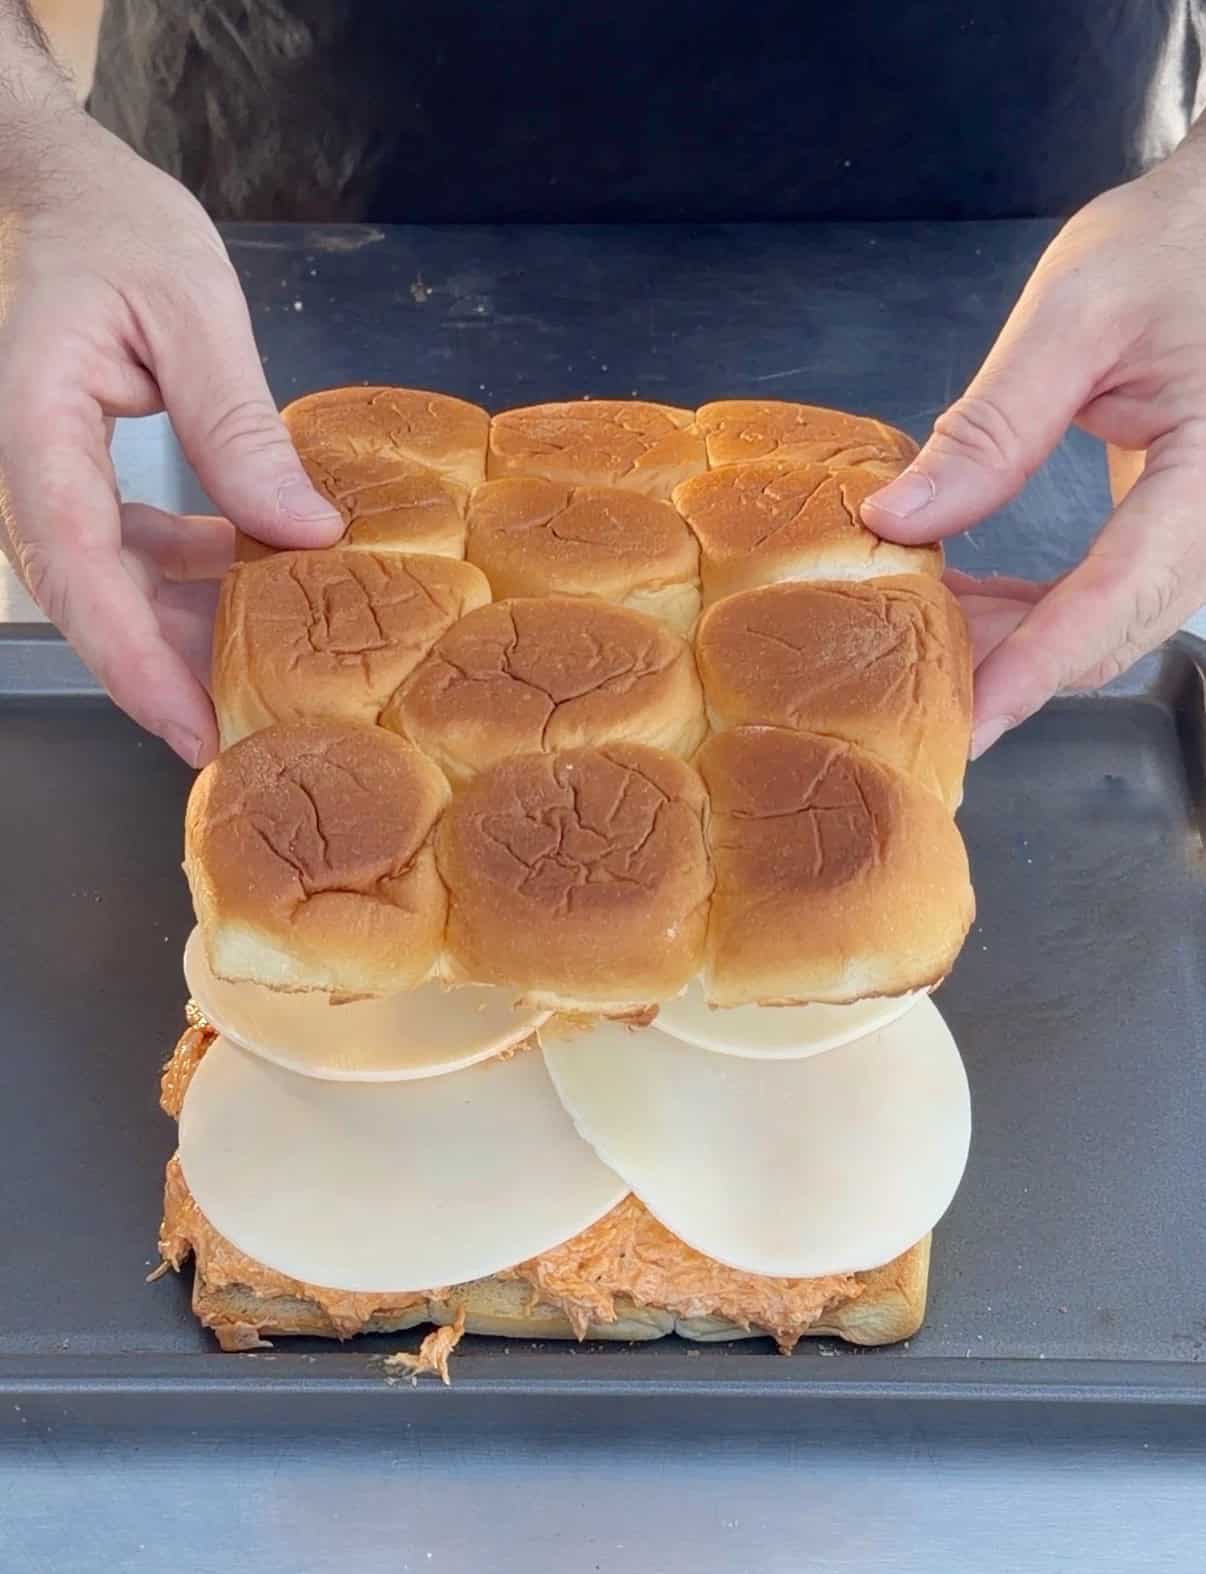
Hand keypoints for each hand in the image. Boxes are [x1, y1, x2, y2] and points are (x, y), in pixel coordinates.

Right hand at [0, 101, 342, 765]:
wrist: (75, 196)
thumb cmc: (122, 230)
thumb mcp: (195, 311)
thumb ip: (236, 426)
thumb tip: (304, 536)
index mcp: (36, 425)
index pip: (77, 564)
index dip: (133, 658)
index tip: (191, 725)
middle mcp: (29, 467)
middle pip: (88, 600)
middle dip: (162, 676)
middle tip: (242, 740)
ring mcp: (50, 479)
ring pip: (109, 589)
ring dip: (180, 634)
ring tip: (260, 678)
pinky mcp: (82, 481)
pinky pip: (128, 556)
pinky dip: (187, 581)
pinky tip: (247, 579)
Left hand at [863, 144, 1205, 758]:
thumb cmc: (1175, 244)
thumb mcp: (1077, 313)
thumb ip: (993, 425)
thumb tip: (898, 521)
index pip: (1119, 595)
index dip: (1036, 666)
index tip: (968, 720)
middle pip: (1110, 633)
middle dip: (1007, 666)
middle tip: (908, 678)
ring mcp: (1199, 530)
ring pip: (1106, 626)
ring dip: (1012, 642)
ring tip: (920, 629)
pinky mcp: (1174, 526)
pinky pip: (1105, 595)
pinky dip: (1034, 612)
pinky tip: (966, 600)